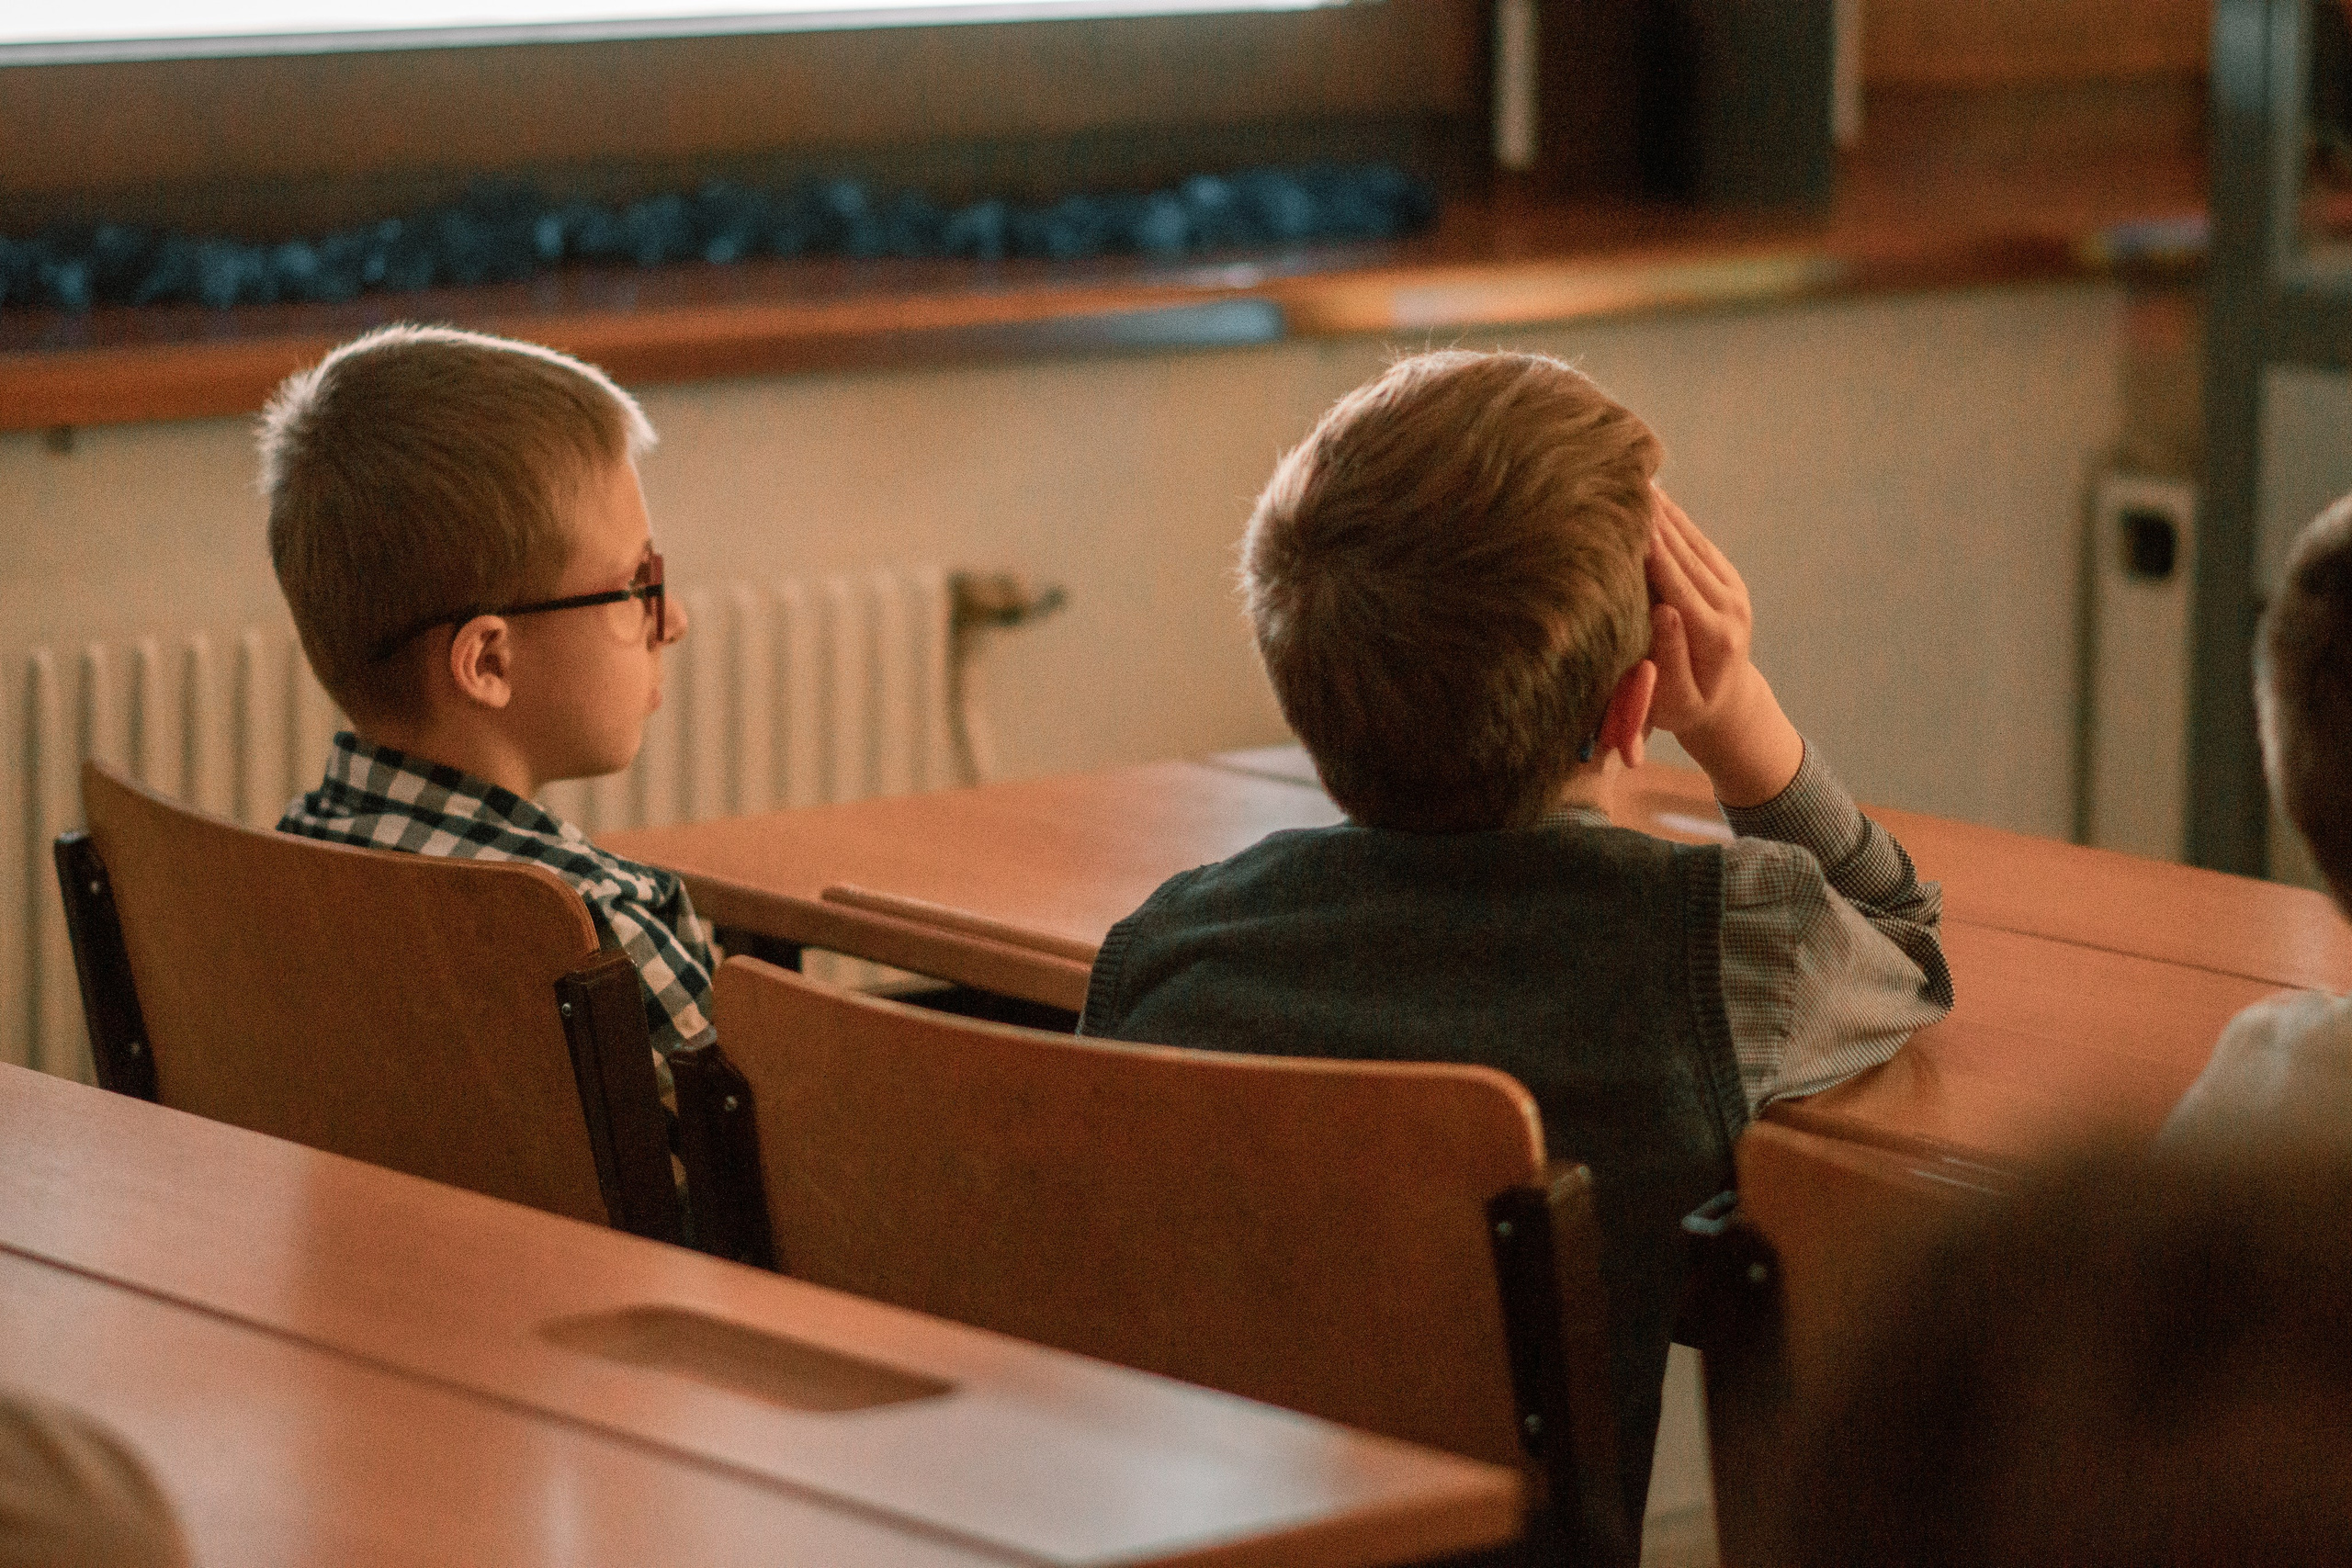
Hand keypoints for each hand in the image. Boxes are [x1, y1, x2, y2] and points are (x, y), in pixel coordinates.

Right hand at [1643, 488, 1803, 807]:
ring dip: (1666, 511)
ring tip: (1636, 478)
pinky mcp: (1730, 580)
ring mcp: (1734, 589)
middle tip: (1624, 484)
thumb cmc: (1686, 709)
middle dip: (1655, 520)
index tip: (1628, 519)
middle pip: (1686, 554)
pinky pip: (1699, 544)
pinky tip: (1654, 497)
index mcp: (1715, 634)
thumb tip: (1665, 610)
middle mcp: (1730, 605)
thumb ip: (1671, 658)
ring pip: (1694, 542)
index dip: (1652, 549)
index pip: (1676, 583)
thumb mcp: (1675, 699)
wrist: (1727, 703)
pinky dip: (1677, 520)